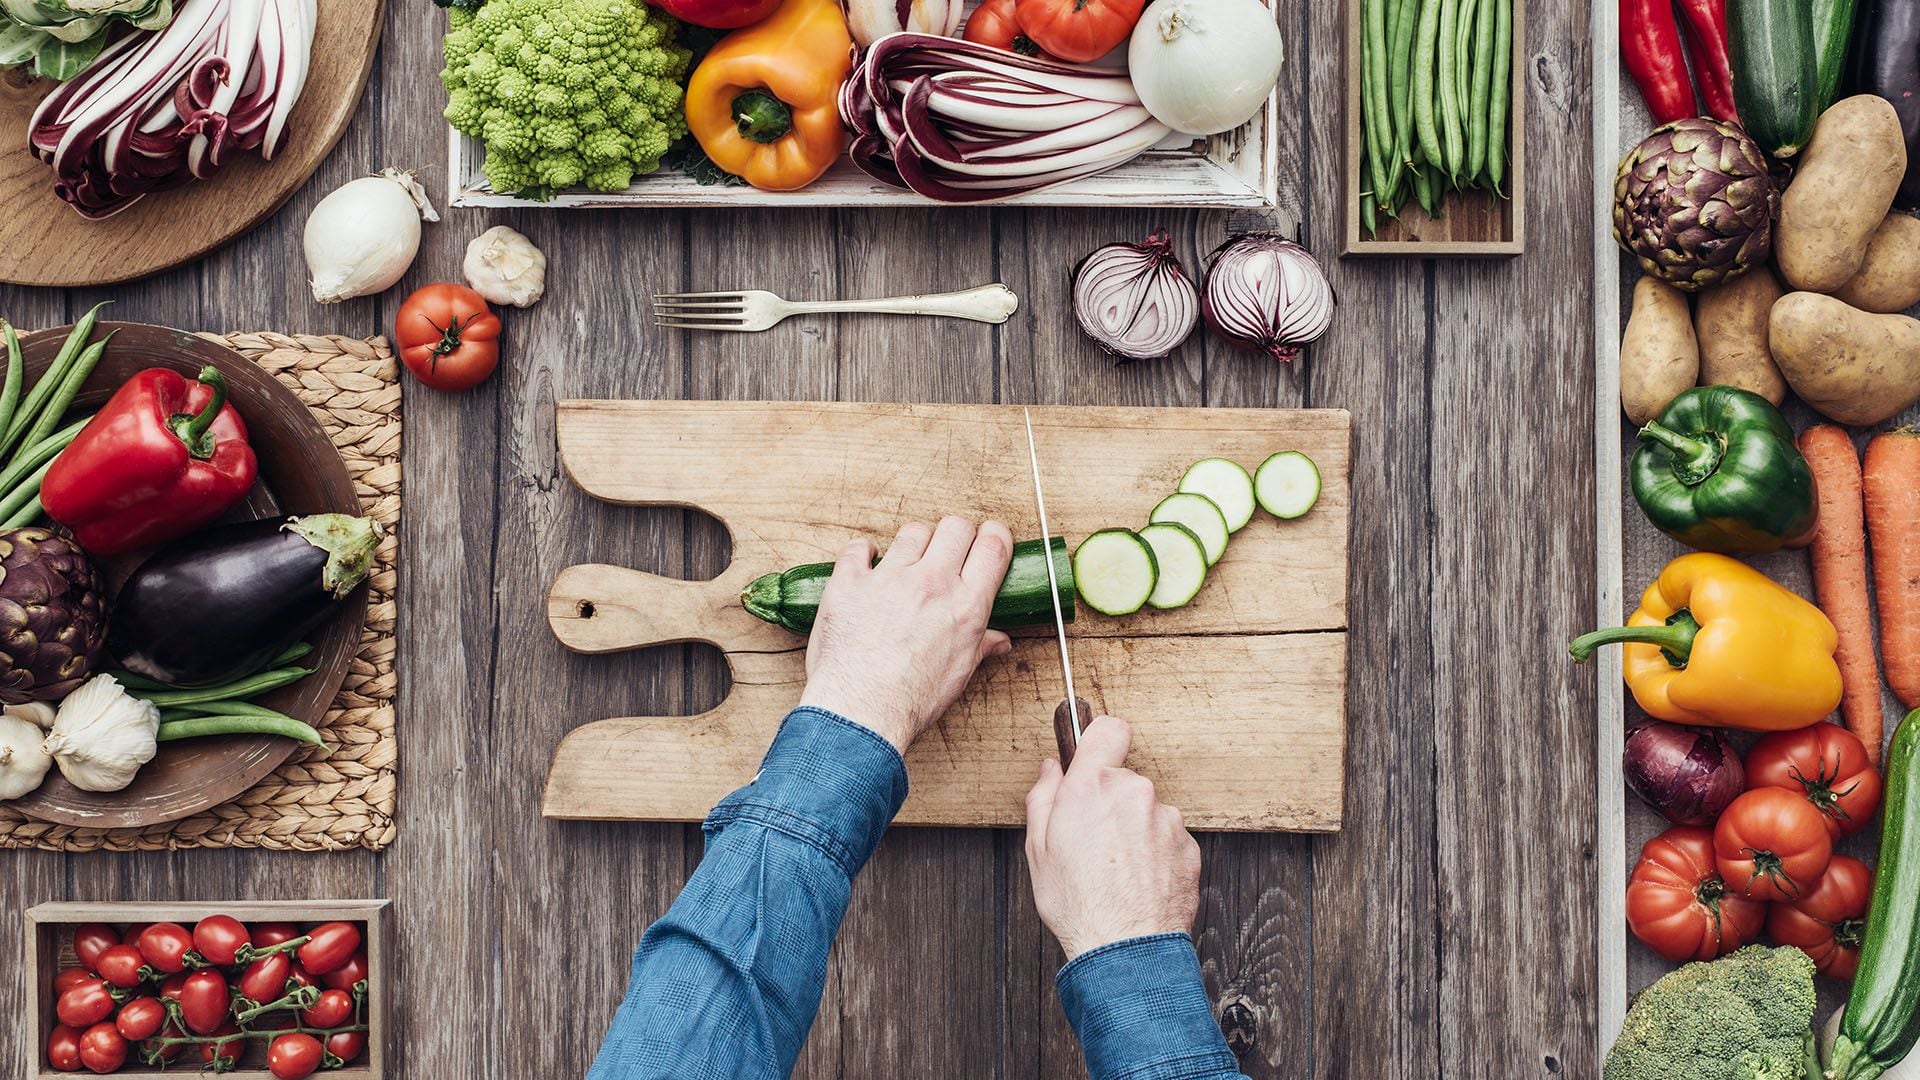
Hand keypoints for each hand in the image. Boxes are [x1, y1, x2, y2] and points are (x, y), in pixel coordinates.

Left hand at [798, 517, 1013, 752]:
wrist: (860, 712)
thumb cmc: (910, 700)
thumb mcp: (958, 673)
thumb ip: (980, 646)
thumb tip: (998, 641)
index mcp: (966, 604)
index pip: (993, 545)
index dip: (994, 535)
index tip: (987, 539)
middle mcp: (931, 583)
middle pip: (955, 526)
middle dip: (956, 534)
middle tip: (947, 552)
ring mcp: (889, 578)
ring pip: (912, 531)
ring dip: (914, 543)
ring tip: (907, 563)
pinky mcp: (850, 581)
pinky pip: (859, 548)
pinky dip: (864, 553)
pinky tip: (866, 566)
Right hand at [1024, 717, 1201, 961]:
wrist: (1125, 949)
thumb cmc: (1078, 903)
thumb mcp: (1037, 849)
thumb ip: (1043, 797)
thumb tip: (1051, 770)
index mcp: (1093, 786)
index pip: (1108, 730)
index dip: (1100, 740)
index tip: (1094, 756)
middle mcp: (1135, 793)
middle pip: (1124, 780)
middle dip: (1110, 802)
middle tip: (1092, 841)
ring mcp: (1166, 820)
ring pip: (1147, 812)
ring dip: (1135, 831)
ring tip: (1117, 871)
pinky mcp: (1188, 847)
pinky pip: (1167, 839)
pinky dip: (1155, 854)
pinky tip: (1138, 882)